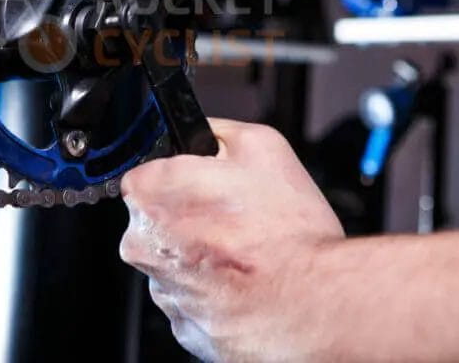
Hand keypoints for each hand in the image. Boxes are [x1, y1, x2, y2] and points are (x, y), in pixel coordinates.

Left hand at [119, 119, 344, 361]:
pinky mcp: (184, 327)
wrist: (315, 305)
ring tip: (248, 254)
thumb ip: (214, 131)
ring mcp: (163, 290)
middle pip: (157, 220)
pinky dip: (215, 291)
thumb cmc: (288, 232)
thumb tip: (199, 132)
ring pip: (176, 262)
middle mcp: (144, 245)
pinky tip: (246, 283)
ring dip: (204, 257)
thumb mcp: (260, 144)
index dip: (180, 176)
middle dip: (190, 217)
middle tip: (235, 219)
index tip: (205, 185)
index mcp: (151, 194)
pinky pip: (193, 299)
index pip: (144, 174)